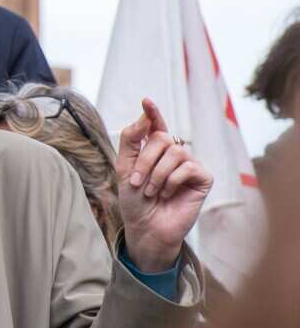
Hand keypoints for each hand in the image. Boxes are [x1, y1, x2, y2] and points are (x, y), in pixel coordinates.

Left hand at [117, 99, 212, 272]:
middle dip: (144, 160)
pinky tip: (168, 194)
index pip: (155, 125)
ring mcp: (190, 164)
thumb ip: (131, 141)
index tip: (146, 100)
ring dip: (156, 174)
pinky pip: (188, 167)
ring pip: (174, 151)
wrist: (146, 227)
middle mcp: (174, 153)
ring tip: (151, 191)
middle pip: (161, 137)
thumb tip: (144, 116)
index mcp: (154, 150)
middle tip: (136, 182)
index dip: (152, 113)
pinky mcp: (203, 178)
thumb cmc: (135, 200)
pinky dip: (172, 181)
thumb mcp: (124, 168)